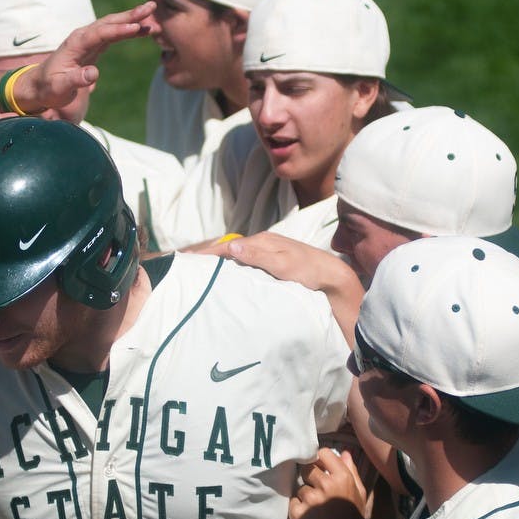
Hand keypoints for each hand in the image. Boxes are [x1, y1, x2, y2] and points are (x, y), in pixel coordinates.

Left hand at [16, 2, 154, 111]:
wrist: (39, 86)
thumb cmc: (48, 88)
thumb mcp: (59, 88)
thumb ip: (75, 81)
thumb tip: (93, 74)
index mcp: (75, 44)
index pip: (100, 33)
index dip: (118, 30)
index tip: (136, 27)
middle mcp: (82, 37)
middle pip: (109, 22)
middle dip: (130, 15)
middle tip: (151, 8)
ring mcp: (88, 40)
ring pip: (113, 25)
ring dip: (132, 19)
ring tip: (153, 16)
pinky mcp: (93, 46)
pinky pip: (113, 35)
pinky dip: (128, 30)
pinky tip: (142, 29)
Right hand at [202, 232, 362, 345]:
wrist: (333, 278)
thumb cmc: (310, 271)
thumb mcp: (284, 264)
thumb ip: (258, 256)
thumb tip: (231, 248)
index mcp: (263, 241)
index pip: (227, 246)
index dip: (206, 253)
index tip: (186, 260)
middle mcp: (262, 243)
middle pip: (228, 248)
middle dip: (207, 255)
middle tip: (185, 264)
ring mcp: (266, 253)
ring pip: (235, 255)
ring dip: (217, 261)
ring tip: (198, 271)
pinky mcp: (270, 263)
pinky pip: (243, 262)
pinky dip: (229, 266)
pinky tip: (223, 275)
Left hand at [290, 450, 383, 518]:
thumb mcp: (359, 492)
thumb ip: (351, 470)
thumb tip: (344, 452)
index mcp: (342, 477)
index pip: (322, 453)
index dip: (319, 460)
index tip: (319, 467)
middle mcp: (325, 485)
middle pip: (307, 469)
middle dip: (310, 478)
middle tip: (318, 492)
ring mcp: (310, 499)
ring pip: (300, 488)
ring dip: (305, 496)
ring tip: (316, 509)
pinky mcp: (298, 512)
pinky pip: (293, 502)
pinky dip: (298, 508)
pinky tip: (309, 517)